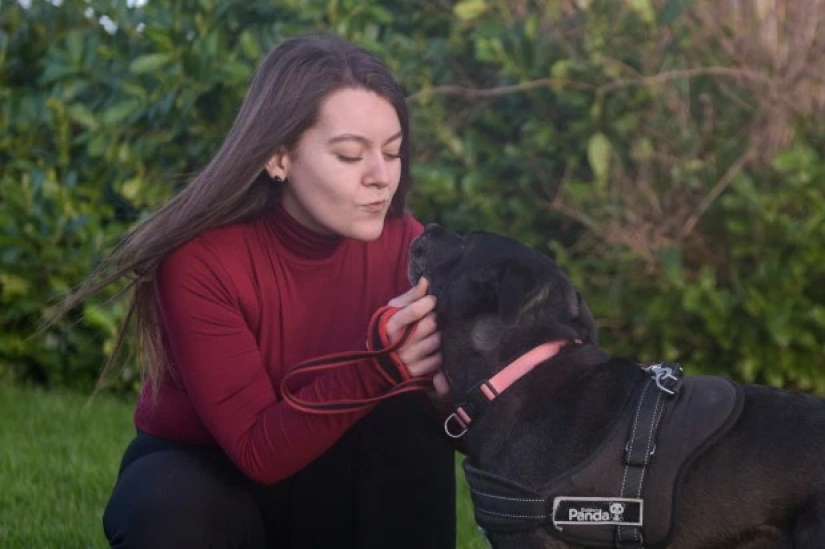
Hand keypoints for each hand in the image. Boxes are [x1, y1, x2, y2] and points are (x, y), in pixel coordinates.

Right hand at [385, 278, 448, 395]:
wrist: (379, 361)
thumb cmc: (390, 330)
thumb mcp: (394, 311)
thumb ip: (411, 297)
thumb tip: (426, 280)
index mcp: (390, 325)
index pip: (413, 311)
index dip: (427, 303)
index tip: (432, 300)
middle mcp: (398, 343)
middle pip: (429, 325)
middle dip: (434, 319)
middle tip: (433, 318)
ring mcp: (408, 359)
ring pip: (436, 342)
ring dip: (438, 336)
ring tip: (432, 334)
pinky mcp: (416, 373)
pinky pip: (438, 360)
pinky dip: (439, 354)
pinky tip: (432, 349)